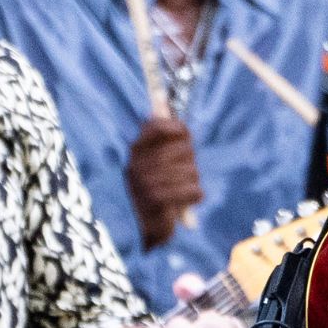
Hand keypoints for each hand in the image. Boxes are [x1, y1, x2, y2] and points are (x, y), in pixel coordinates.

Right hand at [127, 117, 201, 248]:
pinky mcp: (157, 200)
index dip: (178, 129)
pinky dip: (193, 197)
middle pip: (185, 149)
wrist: (135, 230)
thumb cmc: (145, 190)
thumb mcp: (146, 160)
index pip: (159, 124)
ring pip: (192, 171)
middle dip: (188, 163)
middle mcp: (136, 162)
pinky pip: (194, 190)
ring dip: (190, 183)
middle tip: (178, 175)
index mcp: (132, 149)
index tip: (182, 138)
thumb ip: (155, 133)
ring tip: (176, 191)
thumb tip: (160, 98)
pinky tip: (182, 202)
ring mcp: (146, 181)